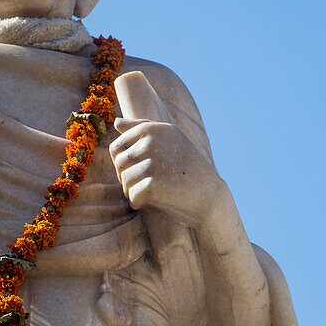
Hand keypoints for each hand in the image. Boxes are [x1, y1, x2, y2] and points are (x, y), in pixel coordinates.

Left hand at [110, 71, 224, 227]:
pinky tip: (158, 200)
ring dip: (134, 191)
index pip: (115, 148)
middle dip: (128, 178)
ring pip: (124, 181)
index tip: (145, 169)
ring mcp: (151, 162)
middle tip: (151, 182)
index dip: (124, 164)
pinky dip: (141, 203)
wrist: (209, 194)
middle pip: (118, 165)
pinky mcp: (152, 184)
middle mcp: (150, 142)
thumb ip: (140, 128)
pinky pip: (132, 197)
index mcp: (151, 128)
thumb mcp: (168, 139)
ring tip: (156, 190)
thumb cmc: (185, 168)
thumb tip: (116, 122)